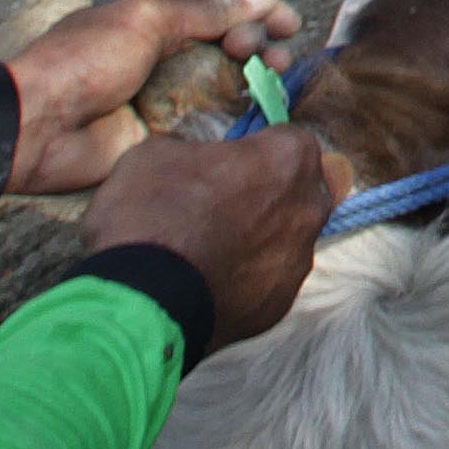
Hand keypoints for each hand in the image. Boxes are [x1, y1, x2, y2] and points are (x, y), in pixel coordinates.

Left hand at [0, 0, 297, 195]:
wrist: (38, 126)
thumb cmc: (85, 61)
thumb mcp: (146, 20)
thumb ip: (207, 12)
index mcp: (156, 22)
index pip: (219, 11)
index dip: (258, 12)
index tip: (290, 21)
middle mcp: (167, 59)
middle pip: (229, 48)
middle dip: (259, 44)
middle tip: (271, 52)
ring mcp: (168, 99)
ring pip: (227, 86)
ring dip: (257, 78)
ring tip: (272, 76)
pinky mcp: (167, 138)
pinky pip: (212, 127)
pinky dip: (241, 119)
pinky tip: (266, 115)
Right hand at [78, 126, 342, 345]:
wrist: (139, 300)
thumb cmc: (150, 212)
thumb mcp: (158, 153)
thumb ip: (196, 152)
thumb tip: (197, 164)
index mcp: (289, 158)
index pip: (286, 141)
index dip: (254, 151)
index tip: (225, 165)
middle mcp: (310, 208)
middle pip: (298, 193)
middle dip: (269, 196)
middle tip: (221, 208)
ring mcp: (298, 262)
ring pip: (285, 242)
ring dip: (257, 243)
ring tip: (206, 255)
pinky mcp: (280, 306)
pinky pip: (266, 284)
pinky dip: (243, 283)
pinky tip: (205, 286)